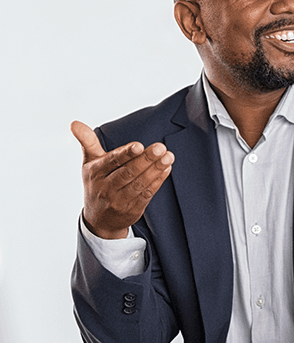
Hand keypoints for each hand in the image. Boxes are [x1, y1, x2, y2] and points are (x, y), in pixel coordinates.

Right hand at [71, 120, 173, 239]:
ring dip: (156, 170)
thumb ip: (87, 141)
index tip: (139, 145)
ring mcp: (119, 200)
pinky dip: (158, 181)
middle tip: (161, 148)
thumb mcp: (89, 163)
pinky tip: (166, 169)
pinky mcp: (133, 209)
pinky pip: (147, 193)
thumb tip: (74, 122)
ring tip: (168, 156)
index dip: (126, 154)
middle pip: (128, 172)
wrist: (99, 220)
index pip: (112, 161)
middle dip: (146, 160)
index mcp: (95, 172)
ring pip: (140, 183)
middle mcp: (106, 187)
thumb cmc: (97, 183)